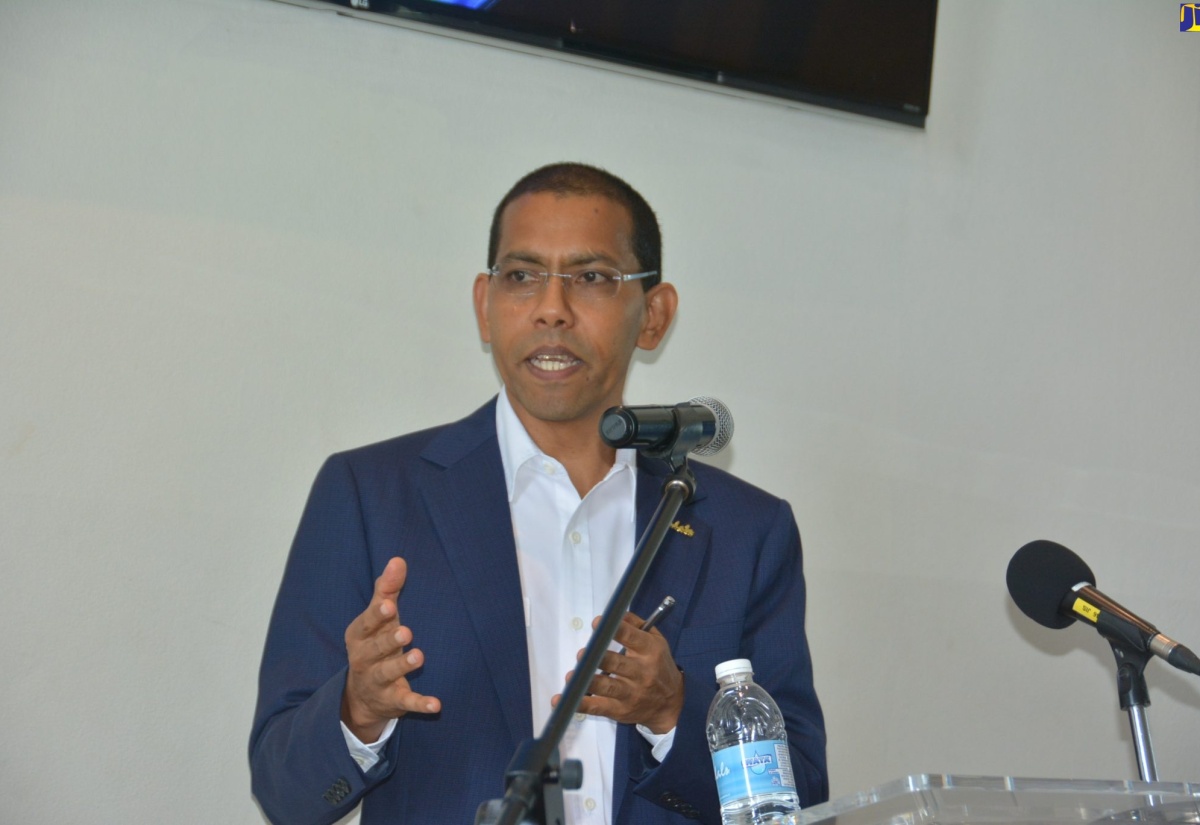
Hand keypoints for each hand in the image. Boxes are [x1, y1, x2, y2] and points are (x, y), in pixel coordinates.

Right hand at [341, 557, 440, 741]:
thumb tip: (398, 559)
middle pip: (375, 649)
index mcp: (360, 635)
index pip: (367, 623)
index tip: (389, 606)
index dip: (377, 616)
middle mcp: (364, 658)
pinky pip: (406, 702)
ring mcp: (377, 681)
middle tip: (406, 631)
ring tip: (419, 656)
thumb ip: (388, 590)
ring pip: (387, 674)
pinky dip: (420, 704)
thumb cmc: (376, 642)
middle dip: (389, 641)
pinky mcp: (392, 700)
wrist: (362, 694)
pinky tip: (436, 704)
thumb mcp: (379, 618)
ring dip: (402, 666)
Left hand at [552, 612, 683, 733]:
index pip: (632, 638)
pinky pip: (598, 708)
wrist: (671, 703)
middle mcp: (641, 673)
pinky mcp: (620, 710)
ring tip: (572, 676)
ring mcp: (630, 694)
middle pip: (617, 663)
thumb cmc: (659, 665)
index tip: (598, 623)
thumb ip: (636, 624)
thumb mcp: (656, 641)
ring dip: (588, 681)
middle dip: (597, 658)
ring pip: (607, 687)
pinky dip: (581, 705)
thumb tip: (615, 614)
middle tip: (582, 654)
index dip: (614, 630)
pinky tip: (564, 701)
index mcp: (650, 651)